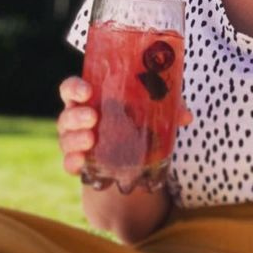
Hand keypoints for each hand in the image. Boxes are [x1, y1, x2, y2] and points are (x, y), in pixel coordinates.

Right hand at [55, 76, 192, 177]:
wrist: (132, 154)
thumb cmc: (136, 119)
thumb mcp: (153, 110)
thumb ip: (168, 107)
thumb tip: (186, 116)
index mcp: (91, 99)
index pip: (72, 88)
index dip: (75, 88)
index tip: (87, 91)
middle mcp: (79, 118)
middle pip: (66, 114)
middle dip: (76, 116)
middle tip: (93, 117)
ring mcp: (76, 141)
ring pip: (65, 138)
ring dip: (75, 139)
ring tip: (91, 139)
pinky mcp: (81, 163)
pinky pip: (69, 163)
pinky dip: (72, 163)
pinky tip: (81, 162)